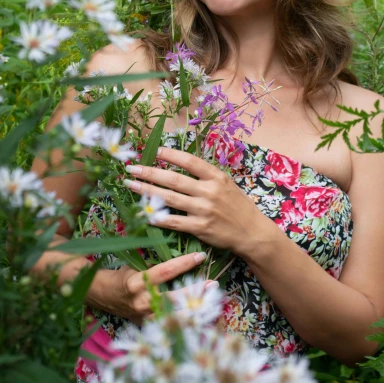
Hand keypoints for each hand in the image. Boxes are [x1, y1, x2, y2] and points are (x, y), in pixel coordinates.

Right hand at [88, 251, 212, 324]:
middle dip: (195, 291)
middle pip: (174, 297)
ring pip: (174, 314)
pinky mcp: (147, 325)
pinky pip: (169, 323)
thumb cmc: (121, 277)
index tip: (200, 256)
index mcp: (137, 282)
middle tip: (212, 283)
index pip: (165, 271)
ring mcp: (145, 317)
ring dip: (194, 308)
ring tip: (210, 301)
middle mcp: (142, 301)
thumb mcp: (135, 267)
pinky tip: (199, 316)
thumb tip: (179, 263)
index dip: (184, 263)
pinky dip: (184, 319)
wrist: (101, 296)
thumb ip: (155, 268)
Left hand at [123, 146, 265, 255]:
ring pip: (169, 199)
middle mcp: (209, 191)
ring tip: (131, 184)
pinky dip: (158, 217)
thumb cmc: (238, 206)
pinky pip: (174, 221)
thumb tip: (181, 164)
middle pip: (174, 179)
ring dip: (147, 191)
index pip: (190, 161)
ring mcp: (203, 210)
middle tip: (132, 167)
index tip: (156, 150)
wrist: (252, 232)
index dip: (172, 155)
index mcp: (216, 177)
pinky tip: (143, 213)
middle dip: (150, 172)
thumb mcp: (227, 184)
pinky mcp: (200, 228)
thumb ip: (206, 176)